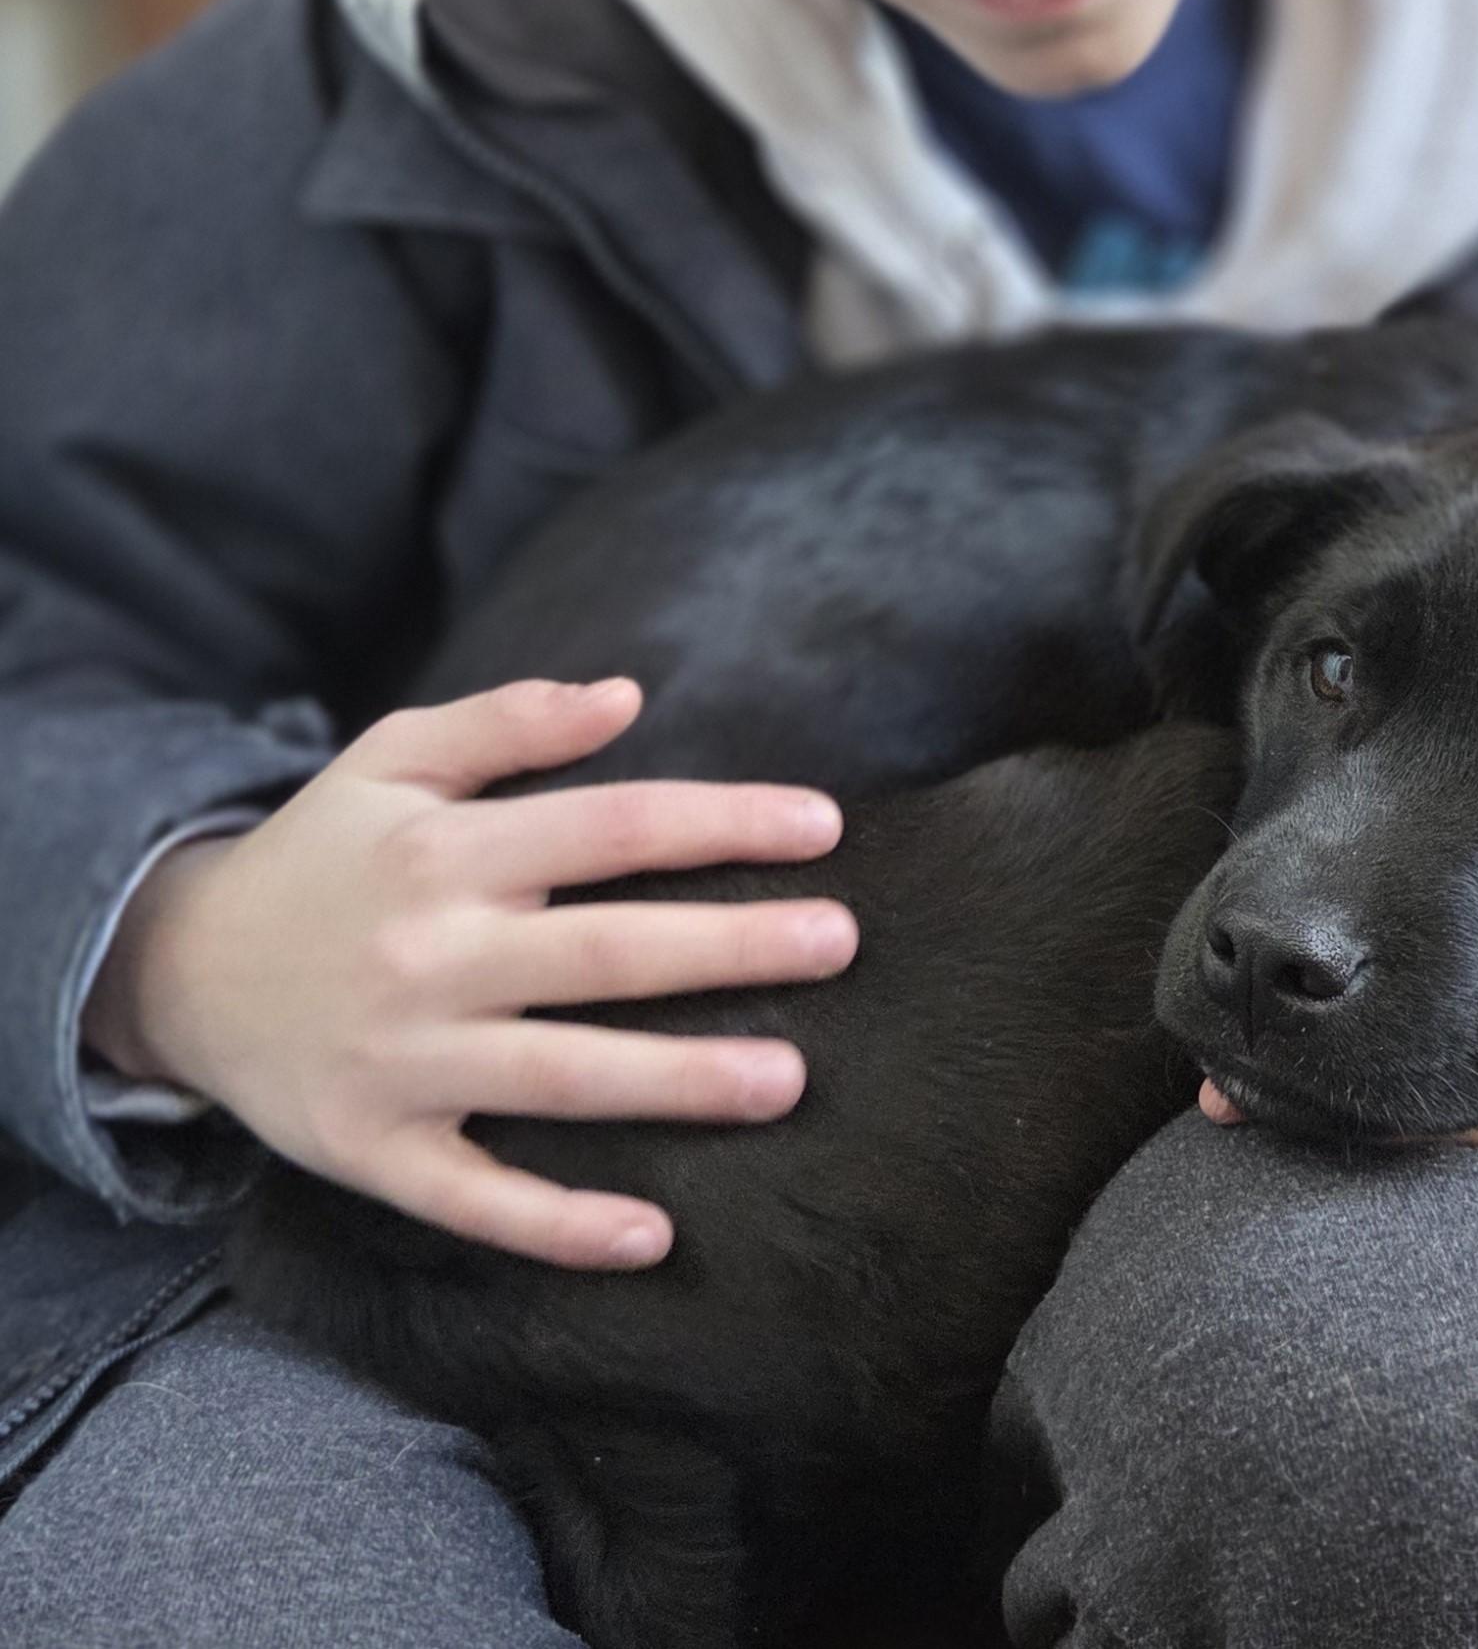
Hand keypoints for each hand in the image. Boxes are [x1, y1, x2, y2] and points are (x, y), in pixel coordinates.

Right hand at [82, 677, 855, 1268]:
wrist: (176, 972)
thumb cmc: (322, 854)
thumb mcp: (394, 758)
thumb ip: (512, 721)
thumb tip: (628, 694)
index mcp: (447, 851)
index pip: (611, 826)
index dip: (721, 821)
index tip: (824, 825)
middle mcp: (431, 955)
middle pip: (607, 951)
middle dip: (732, 947)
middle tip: (843, 942)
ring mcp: (403, 1062)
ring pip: (561, 1077)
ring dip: (678, 1082)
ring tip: (788, 1082)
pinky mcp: (374, 1152)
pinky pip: (475, 1199)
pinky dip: (559, 1226)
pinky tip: (651, 1239)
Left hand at [1196, 824, 1477, 1174]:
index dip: (1459, 1097)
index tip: (1371, 1070)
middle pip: (1455, 1126)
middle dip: (1355, 1116)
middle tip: (1238, 1083)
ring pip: (1425, 1128)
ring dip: (1332, 1112)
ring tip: (1216, 1077)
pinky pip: (1423, 1113)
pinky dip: (1350, 1101)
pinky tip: (1252, 1074)